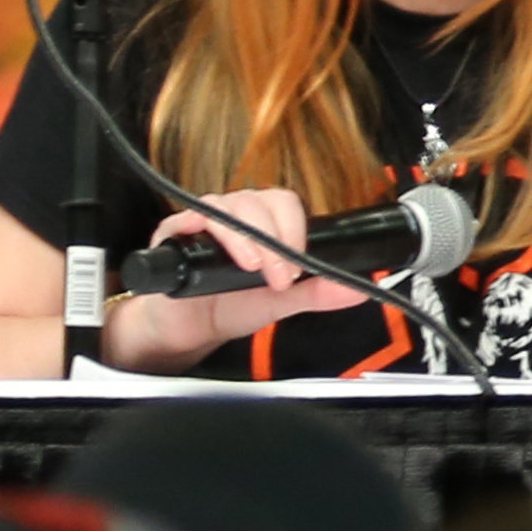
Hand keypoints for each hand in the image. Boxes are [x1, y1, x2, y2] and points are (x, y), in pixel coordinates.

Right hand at [100, 186, 360, 370]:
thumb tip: (358, 288)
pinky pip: (183, 217)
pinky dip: (196, 222)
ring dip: (244, 235)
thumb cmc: (232, 306)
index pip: (285, 205)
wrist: (190, 329)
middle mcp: (235, 216)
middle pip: (257, 201)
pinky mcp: (173, 234)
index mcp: (264, 223)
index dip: (295, 231)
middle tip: (278, 275)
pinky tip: (204, 237)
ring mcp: (203, 222)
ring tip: (252, 268)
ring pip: (225, 206)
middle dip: (274, 238)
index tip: (298, 268)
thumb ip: (319, 294)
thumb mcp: (282, 302)